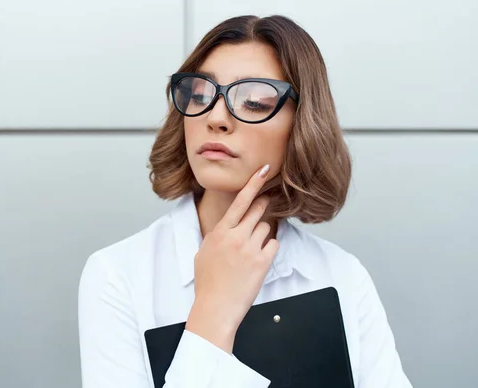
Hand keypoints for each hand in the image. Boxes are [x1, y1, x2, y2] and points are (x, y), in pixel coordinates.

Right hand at [185, 164, 278, 352]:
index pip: (239, 201)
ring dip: (263, 234)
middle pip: (258, 209)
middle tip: (267, 202)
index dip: (253, 183)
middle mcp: (235, 236)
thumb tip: (227, 227)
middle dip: (264, 204)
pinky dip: (269, 249)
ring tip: (251, 250)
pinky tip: (259, 259)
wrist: (215, 308)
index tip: (263, 170)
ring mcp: (250, 248)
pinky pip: (273, 244)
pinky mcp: (263, 262)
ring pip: (266, 227)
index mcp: (219, 232)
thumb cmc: (207, 283)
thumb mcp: (204, 253)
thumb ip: (217, 236)